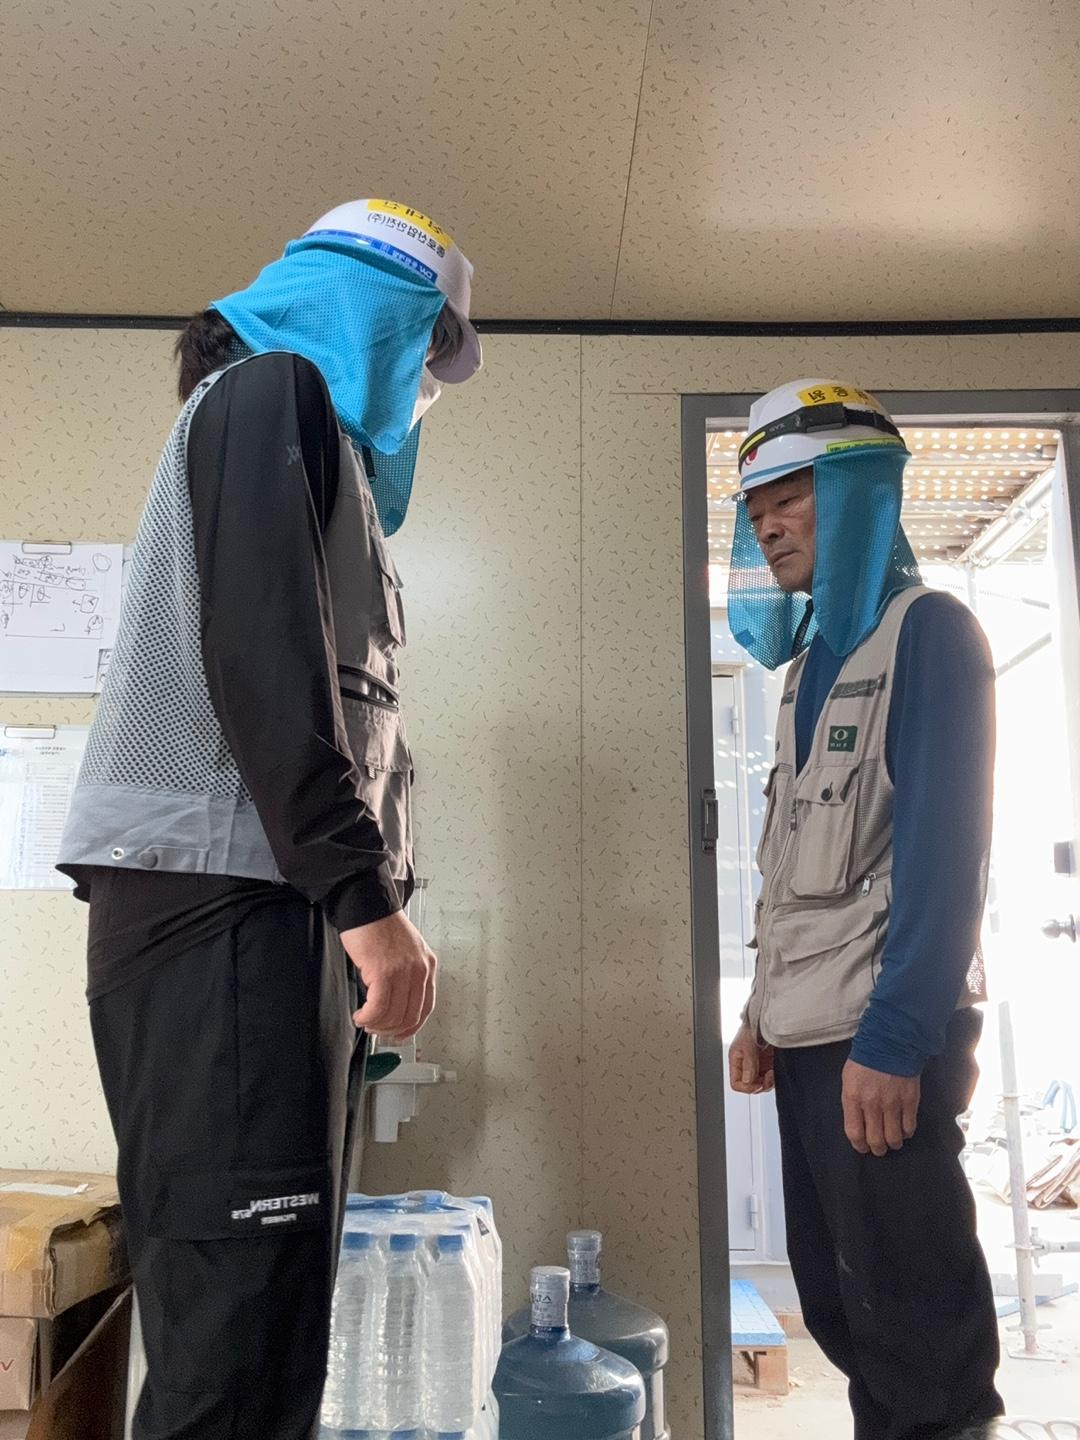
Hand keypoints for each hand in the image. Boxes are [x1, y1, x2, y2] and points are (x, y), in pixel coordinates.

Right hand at [340, 911, 437, 1041]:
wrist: (367, 904)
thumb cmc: (380, 925)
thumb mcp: (405, 951)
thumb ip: (407, 975)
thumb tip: (396, 1005)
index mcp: (427, 965)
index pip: (426, 1007)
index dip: (411, 1027)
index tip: (399, 1034)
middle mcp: (419, 969)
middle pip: (410, 1016)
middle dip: (390, 1029)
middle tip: (376, 1029)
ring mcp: (403, 971)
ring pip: (393, 1015)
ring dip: (376, 1024)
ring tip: (365, 1020)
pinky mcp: (383, 972)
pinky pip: (377, 1007)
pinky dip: (368, 1017)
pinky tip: (360, 1014)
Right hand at [729, 1023, 775, 1094]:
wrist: (765, 1019)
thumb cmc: (752, 1027)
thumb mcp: (747, 1045)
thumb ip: (748, 1063)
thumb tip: (747, 1081)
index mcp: (737, 1062)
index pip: (736, 1083)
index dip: (746, 1087)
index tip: (756, 1084)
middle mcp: (746, 1066)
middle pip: (750, 1086)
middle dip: (759, 1086)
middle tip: (766, 1078)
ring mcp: (758, 1066)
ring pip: (761, 1084)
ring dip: (767, 1083)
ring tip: (772, 1073)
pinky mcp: (768, 1065)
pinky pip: (769, 1079)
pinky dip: (773, 1078)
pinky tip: (774, 1071)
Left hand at [842, 1060, 919, 1156]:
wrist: (890, 1043)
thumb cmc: (866, 1060)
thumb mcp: (849, 1079)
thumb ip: (852, 1102)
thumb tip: (857, 1123)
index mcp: (854, 1098)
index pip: (854, 1133)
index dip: (859, 1146)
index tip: (863, 1147)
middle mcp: (872, 1104)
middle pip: (875, 1140)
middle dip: (877, 1149)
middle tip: (879, 1148)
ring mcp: (893, 1104)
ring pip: (894, 1138)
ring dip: (893, 1143)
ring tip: (892, 1140)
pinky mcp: (910, 1101)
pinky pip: (909, 1127)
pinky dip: (906, 1132)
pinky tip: (904, 1129)